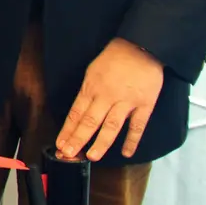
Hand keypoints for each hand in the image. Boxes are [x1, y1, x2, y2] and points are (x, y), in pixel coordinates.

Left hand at [56, 38, 163, 160]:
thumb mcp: (92, 72)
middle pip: (90, 122)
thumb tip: (79, 114)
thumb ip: (87, 93)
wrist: (141, 47)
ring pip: (111, 126)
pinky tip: (127, 153)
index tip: (61, 144)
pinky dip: (132, 140)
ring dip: (101, 143)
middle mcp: (107, 96)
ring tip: (92, 157)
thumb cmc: (114, 59)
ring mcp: (126, 102)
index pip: (76, 113)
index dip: (67, 131)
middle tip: (70, 154)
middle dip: (78, 140)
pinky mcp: (145, 104)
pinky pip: (138, 126)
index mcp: (91, 88)